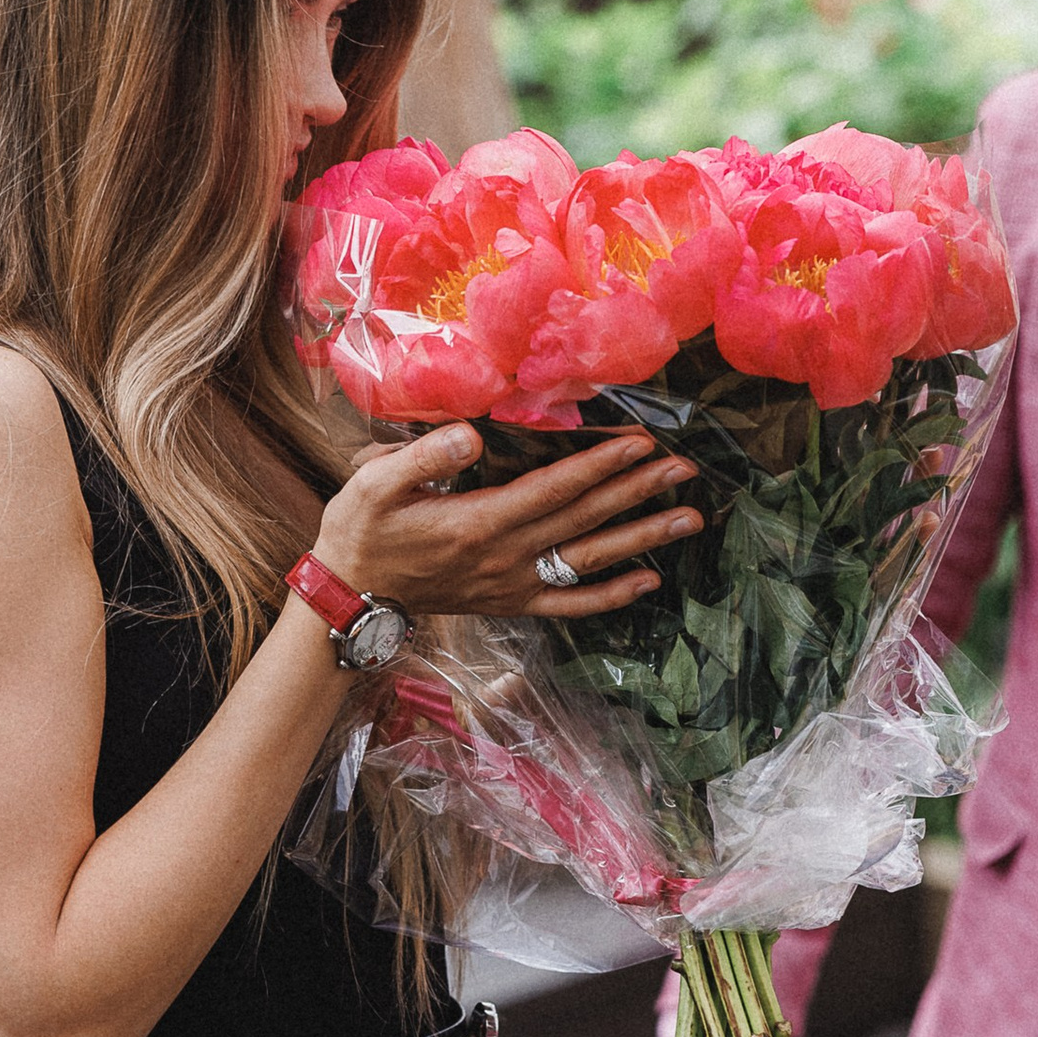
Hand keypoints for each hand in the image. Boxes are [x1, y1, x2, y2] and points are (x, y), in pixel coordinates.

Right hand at [310, 423, 701, 620]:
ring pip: (590, 559)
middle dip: (638, 489)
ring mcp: (513, 584)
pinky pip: (571, 603)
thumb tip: (472, 433)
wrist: (349, 597)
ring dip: (643, 537)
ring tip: (689, 518)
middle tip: (687, 468)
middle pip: (585, 518)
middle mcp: (506, 555)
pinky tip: (648, 580)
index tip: (641, 441)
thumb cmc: (361, 531)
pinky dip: (612, 594)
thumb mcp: (373, 484)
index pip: (554, 487)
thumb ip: (423, 458)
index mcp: (479, 521)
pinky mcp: (511, 603)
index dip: (601, 463)